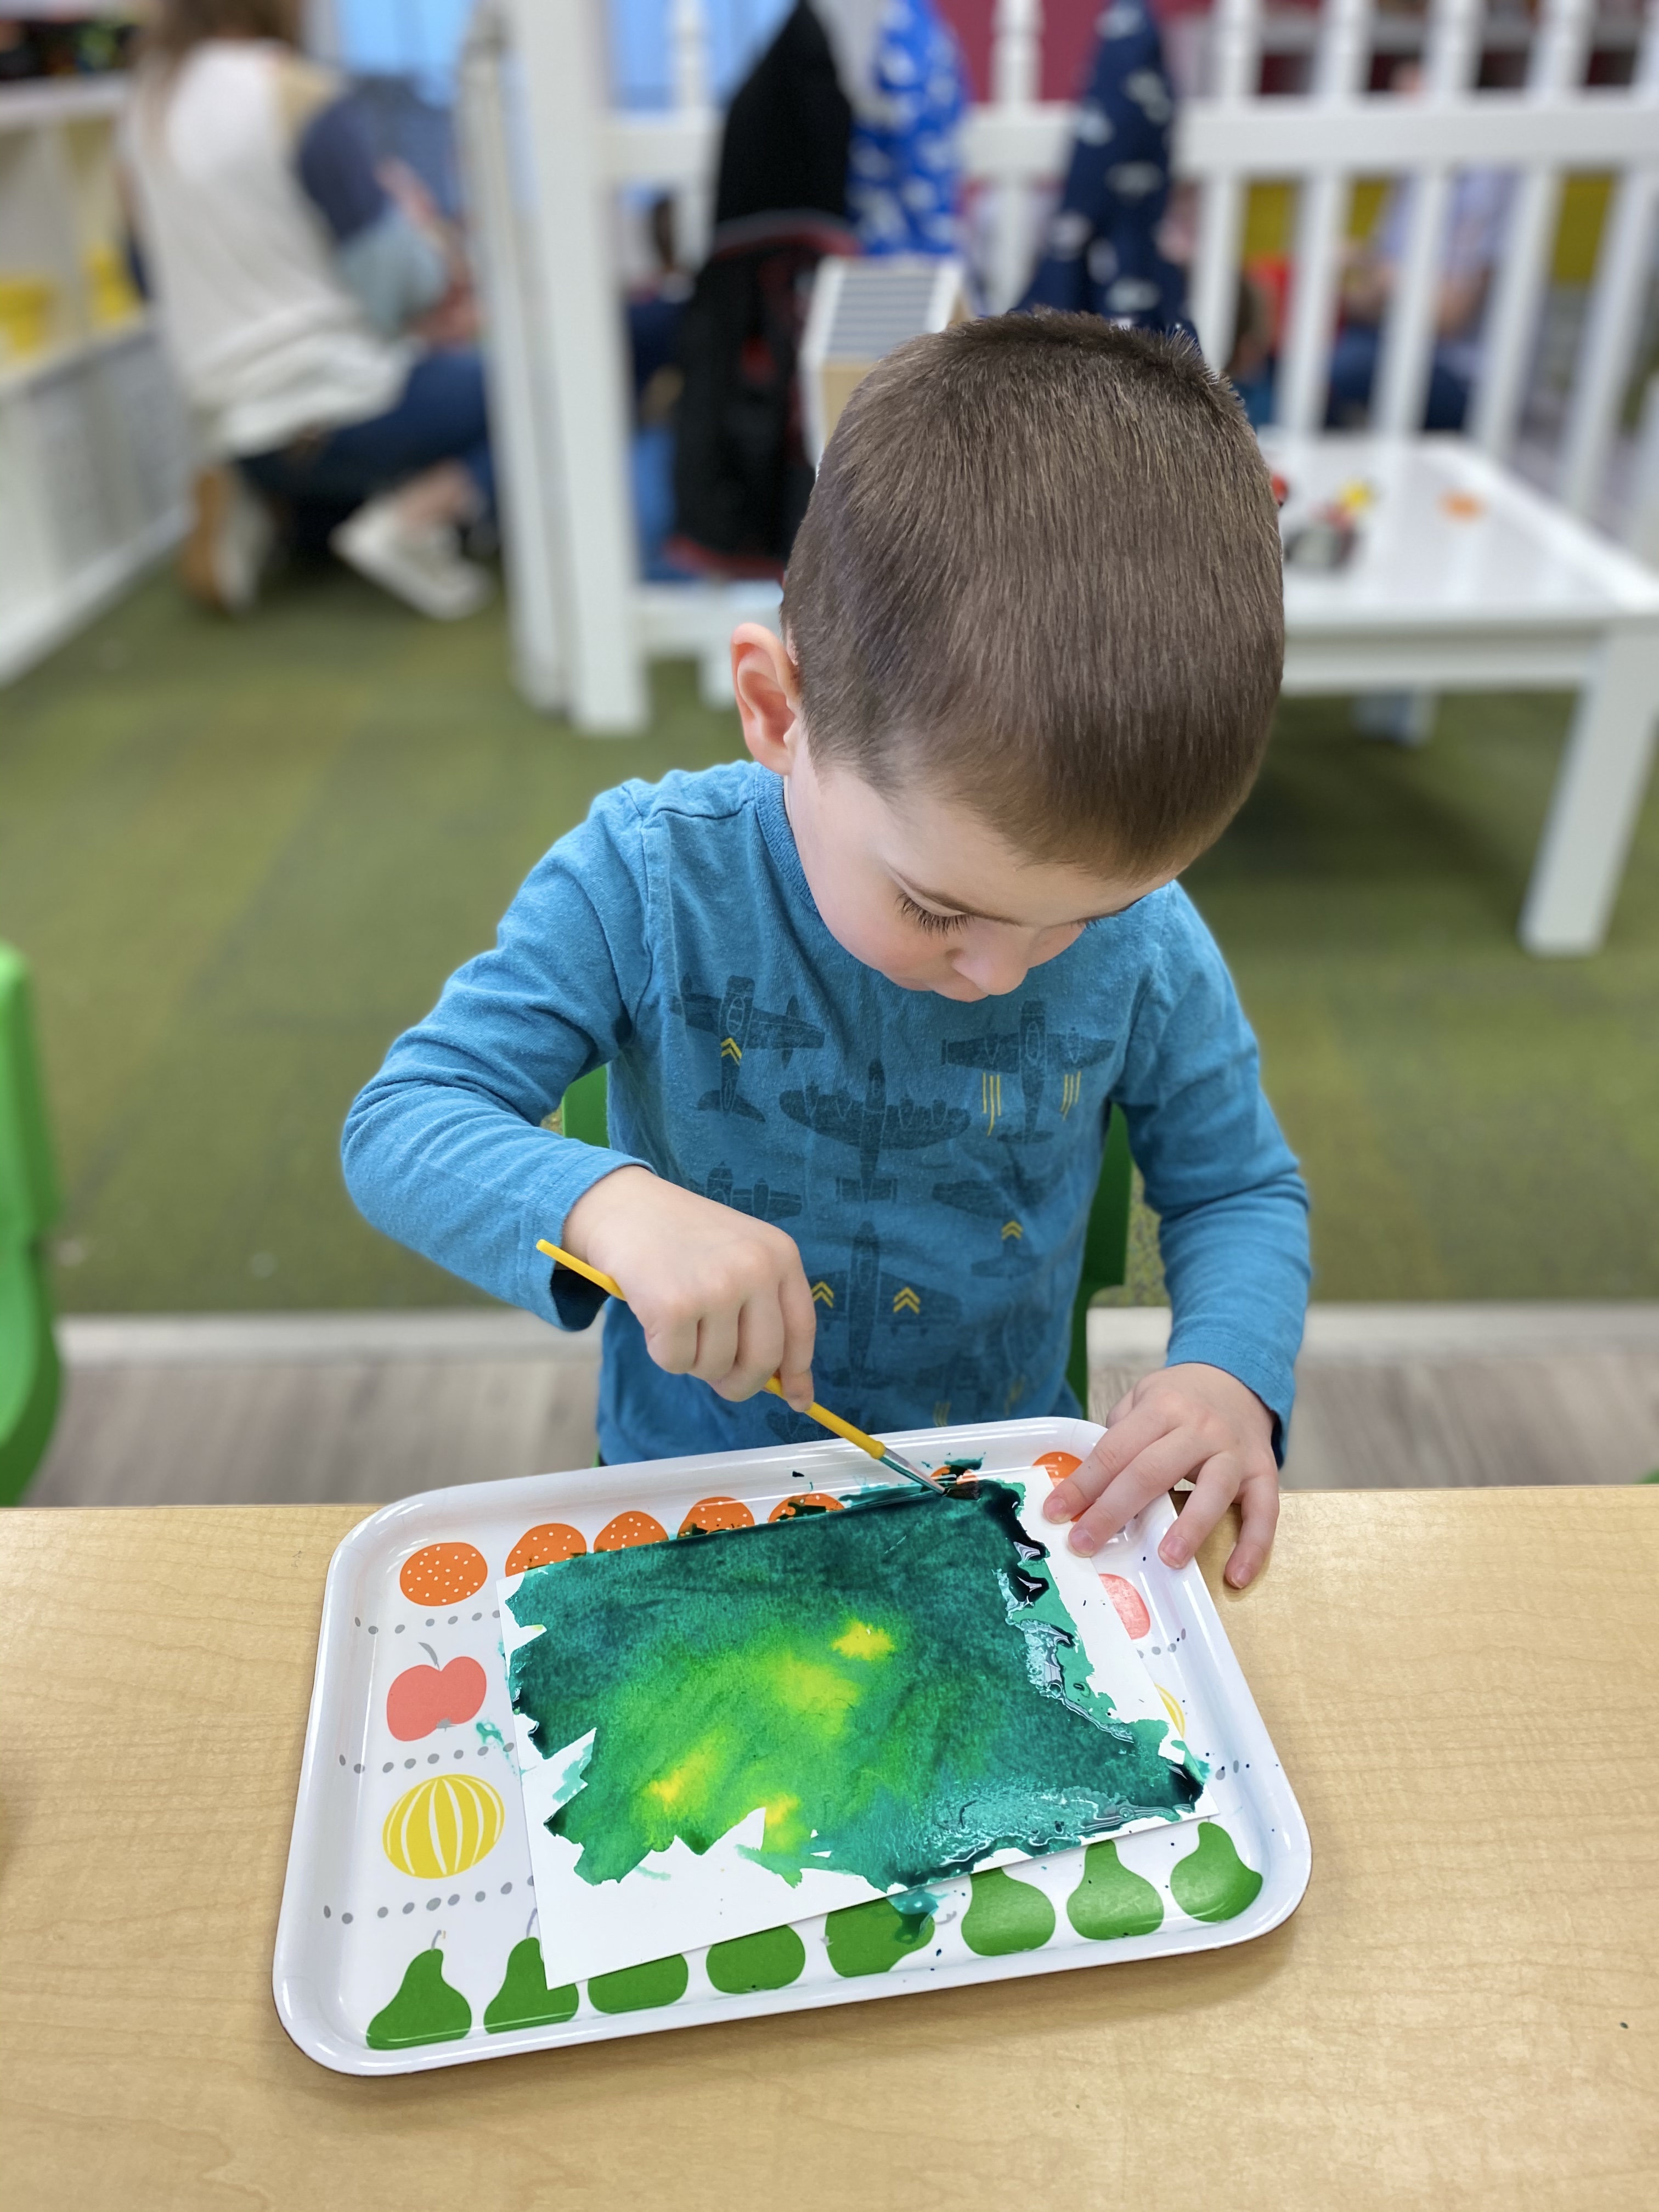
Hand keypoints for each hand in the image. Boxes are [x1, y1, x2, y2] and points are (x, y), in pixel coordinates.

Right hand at [561, 1167, 815, 1408]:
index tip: (798, 1400)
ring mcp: (716, 1287)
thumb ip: (765, 1312)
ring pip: (717, 1367)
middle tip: (720, 1379)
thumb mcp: (740, 1257)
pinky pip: (677, 1363)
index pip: (801, 1329)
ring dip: (694, 1360)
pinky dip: (663, 1352)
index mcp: (780, 1255)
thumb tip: (793, 1390)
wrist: (626, 1207)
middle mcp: (756, 1269)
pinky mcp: (674, 1306)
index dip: (798, 1372)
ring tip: (680, 1321)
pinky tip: (656, 1316)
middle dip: (740, 1382)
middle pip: (763, 1361)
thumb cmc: (684, 1239)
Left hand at [1041, 1363, 1278, 1589]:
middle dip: (1113, 1511)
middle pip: (1152, 1472)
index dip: (1084, 1484)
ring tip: (1166, 1560)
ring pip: (1213, 1490)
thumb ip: (1118, 1434)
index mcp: (1163, 1407)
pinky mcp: (1264, 1472)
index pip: (1116, 1450)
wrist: (1238, 1380)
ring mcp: (1235, 1451)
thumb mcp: (1143, 1397)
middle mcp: (1200, 1428)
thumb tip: (1085, 1485)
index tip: (1056, 1513)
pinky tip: (1236, 1577)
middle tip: (1085, 1544)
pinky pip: (1265, 1512)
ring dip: (1190, 1528)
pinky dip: (1254, 1546)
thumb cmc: (1181, 1399)